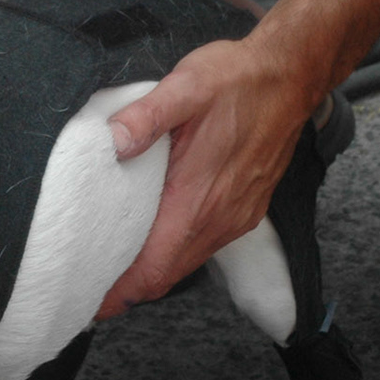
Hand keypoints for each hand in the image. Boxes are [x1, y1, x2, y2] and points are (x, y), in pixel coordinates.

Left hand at [97, 37, 318, 318]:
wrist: (291, 76)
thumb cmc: (239, 80)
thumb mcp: (186, 86)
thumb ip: (146, 116)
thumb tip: (111, 142)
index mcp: (198, 198)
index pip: (154, 268)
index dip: (120, 293)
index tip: (88, 303)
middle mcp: (220, 218)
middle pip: (167, 275)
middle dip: (127, 288)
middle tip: (88, 287)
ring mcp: (235, 218)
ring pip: (185, 262)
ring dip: (151, 270)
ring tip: (113, 266)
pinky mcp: (245, 210)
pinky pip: (203, 246)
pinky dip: (174, 253)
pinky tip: (154, 237)